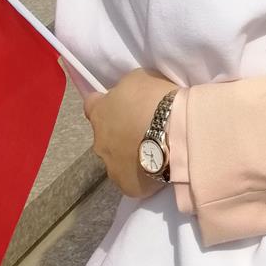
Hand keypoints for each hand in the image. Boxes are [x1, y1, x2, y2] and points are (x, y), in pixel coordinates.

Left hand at [84, 68, 179, 198]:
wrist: (174, 133)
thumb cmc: (155, 99)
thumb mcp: (139, 78)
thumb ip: (126, 88)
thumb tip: (124, 96)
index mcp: (100, 113)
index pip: (91, 105)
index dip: (103, 103)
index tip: (117, 103)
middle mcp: (99, 142)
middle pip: (106, 135)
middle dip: (120, 132)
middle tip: (144, 127)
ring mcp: (111, 167)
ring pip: (117, 159)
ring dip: (130, 153)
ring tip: (154, 149)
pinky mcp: (127, 186)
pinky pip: (132, 179)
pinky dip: (142, 173)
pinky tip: (158, 166)